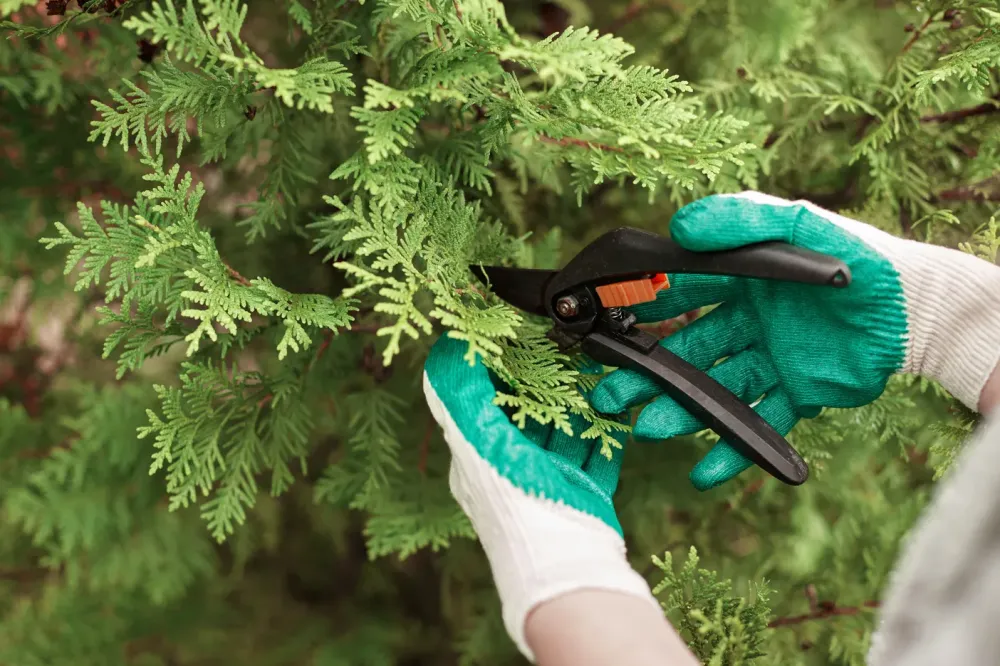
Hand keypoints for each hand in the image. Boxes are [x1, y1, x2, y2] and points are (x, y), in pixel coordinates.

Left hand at [423, 336, 658, 660]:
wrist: (567, 570)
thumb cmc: (516, 507)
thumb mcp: (479, 444)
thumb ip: (460, 398)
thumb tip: (444, 350)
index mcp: (478, 456)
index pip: (483, 400)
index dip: (498, 369)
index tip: (518, 338)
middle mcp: (511, 468)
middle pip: (528, 414)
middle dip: (545, 383)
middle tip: (565, 351)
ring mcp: (548, 483)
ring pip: (563, 433)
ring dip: (578, 404)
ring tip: (594, 374)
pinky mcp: (583, 497)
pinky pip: (595, 456)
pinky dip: (605, 433)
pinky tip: (616, 413)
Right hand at [591, 191, 999, 490]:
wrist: (916, 309)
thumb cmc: (856, 259)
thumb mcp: (798, 224)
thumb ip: (741, 218)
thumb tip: (680, 227)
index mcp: (739, 281)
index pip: (679, 295)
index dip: (641, 309)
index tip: (606, 323)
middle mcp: (746, 322)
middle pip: (685, 350)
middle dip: (647, 373)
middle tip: (610, 394)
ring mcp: (768, 361)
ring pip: (713, 390)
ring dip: (680, 411)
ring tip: (649, 430)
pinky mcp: (794, 395)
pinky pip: (758, 424)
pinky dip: (732, 450)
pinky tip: (703, 472)